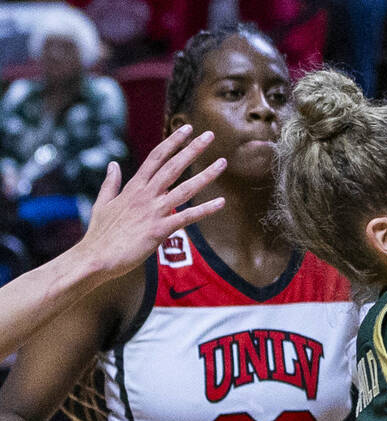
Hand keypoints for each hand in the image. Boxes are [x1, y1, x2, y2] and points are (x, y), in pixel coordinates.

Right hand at [76, 125, 226, 280]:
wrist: (95, 257)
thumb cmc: (100, 234)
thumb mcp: (103, 203)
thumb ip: (111, 183)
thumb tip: (113, 164)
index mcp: (133, 187)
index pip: (156, 157)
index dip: (172, 142)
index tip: (186, 130)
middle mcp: (145, 195)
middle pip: (172, 166)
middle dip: (192, 149)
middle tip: (209, 134)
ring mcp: (153, 211)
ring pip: (184, 188)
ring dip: (205, 175)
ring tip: (222, 163)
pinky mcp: (159, 230)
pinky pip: (187, 217)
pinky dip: (205, 210)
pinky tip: (221, 202)